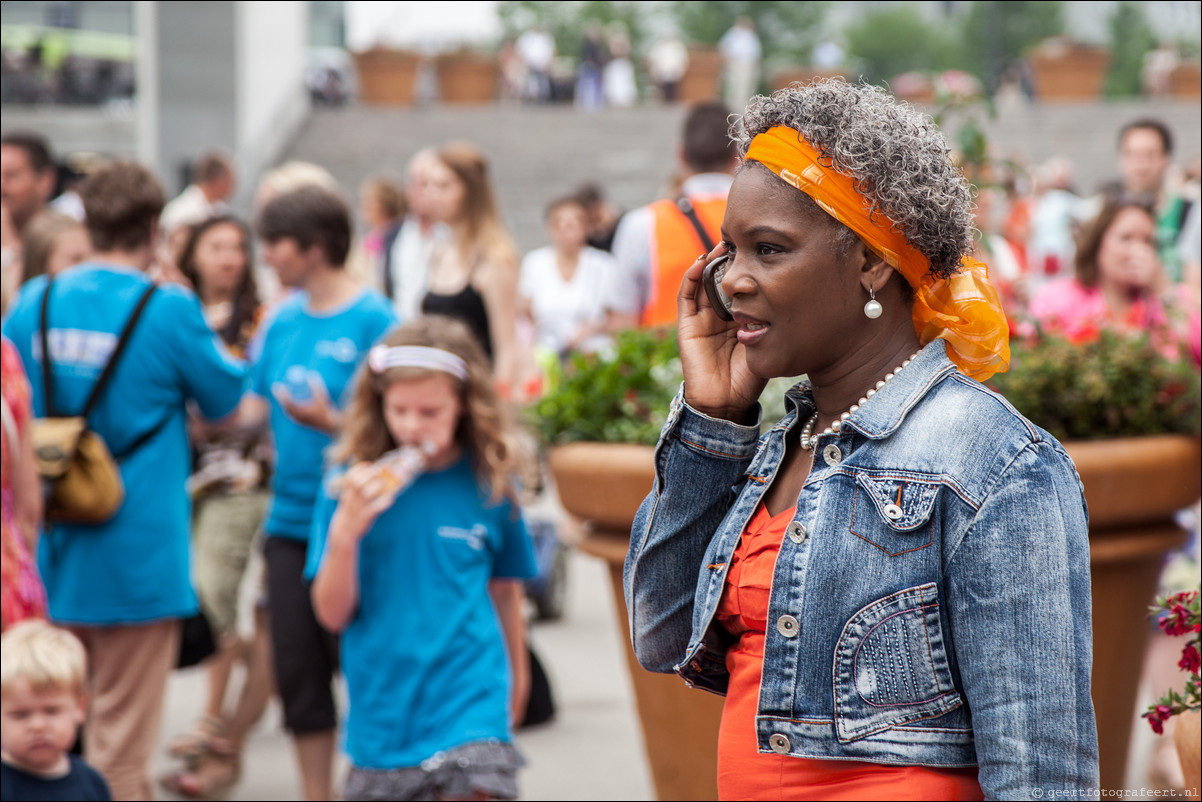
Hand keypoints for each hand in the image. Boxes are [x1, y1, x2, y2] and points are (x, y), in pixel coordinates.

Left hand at [274, 377, 339, 434]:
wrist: (331, 425)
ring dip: (284, 403)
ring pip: (288, 411)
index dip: (280, 393)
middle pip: (285, 406)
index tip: (277, 385)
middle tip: (277, 388)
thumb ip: (316, 386)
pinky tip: (289, 404)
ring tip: (282, 395)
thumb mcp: (322, 396)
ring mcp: (299, 421)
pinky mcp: (302, 423)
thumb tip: (309, 374)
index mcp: (300, 412)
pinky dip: (289, 408)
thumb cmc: (327, 410)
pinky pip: (292, 415)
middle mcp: (297, 417)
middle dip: (280, 397)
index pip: (286, 401)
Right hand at [329, 461, 397, 542]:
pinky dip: (385, 502)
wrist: (344, 532)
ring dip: (377, 486)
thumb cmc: (349, 513)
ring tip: (384, 483)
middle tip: (379, 471)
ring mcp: (359, 508)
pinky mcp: (366, 517)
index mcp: (347, 494)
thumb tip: (366, 475)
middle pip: (358, 483)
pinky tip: (390, 498)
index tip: (368, 464)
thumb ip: (354, 489)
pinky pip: (376, 508)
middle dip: (369, 474)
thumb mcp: (348, 499)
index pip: (350, 477)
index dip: (359, 468)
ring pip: (367, 493)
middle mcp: (352, 499)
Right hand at [676, 244, 766, 421]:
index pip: (742, 286)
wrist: (726, 403)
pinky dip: (692, 276)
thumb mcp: (769, 343)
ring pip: (703, 282)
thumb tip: (798, 296)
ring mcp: (701, 319)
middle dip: (730, 259)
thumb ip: (774, 322)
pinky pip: (686, 296)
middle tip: (742, 240)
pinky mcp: (687, 325)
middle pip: (722, 279)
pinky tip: (703, 262)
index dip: (748, 267)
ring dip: (711, 262)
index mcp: (739, 318)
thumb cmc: (750, 379)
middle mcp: (719, 315)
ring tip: (723, 245)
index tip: (762, 249)